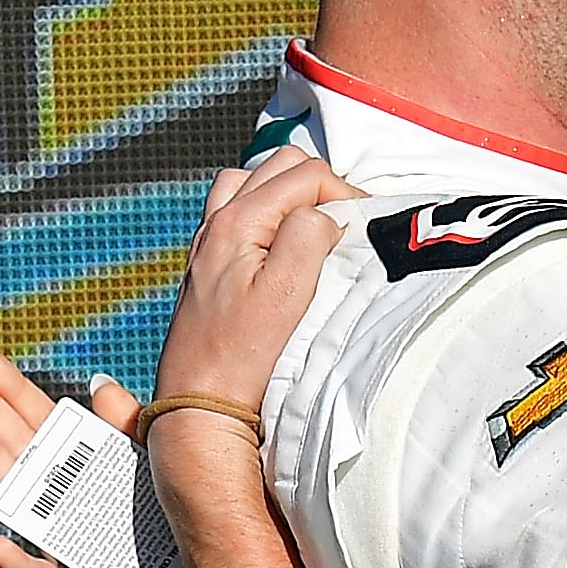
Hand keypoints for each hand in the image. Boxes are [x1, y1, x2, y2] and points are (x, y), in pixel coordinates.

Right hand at [0, 345, 164, 567]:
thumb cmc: (186, 563)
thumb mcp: (163, 486)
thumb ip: (130, 435)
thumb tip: (97, 383)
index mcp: (95, 485)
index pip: (43, 429)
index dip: (8, 391)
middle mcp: (77, 517)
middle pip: (22, 453)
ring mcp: (76, 559)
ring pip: (26, 506)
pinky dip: (21, 567)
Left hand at [146, 154, 362, 497]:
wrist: (200, 401)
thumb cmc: (243, 355)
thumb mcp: (287, 293)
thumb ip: (308, 236)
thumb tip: (324, 213)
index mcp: (237, 221)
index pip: (306, 174)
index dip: (344, 193)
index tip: (366, 226)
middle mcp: (217, 221)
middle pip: (278, 166)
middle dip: (320, 184)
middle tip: (346, 223)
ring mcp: (209, 241)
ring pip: (253, 181)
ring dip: (289, 192)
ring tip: (316, 226)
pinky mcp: (209, 264)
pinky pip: (237, 210)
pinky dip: (266, 211)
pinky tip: (282, 244)